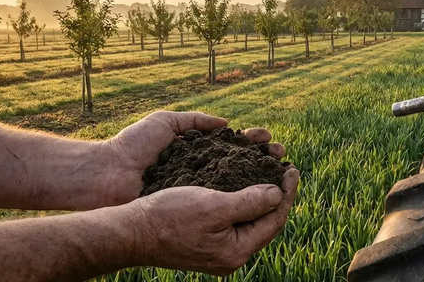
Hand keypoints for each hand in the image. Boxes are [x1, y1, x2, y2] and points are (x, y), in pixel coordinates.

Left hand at [100, 111, 286, 205]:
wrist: (108, 175)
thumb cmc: (133, 147)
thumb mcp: (165, 123)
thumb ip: (196, 120)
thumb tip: (227, 124)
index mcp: (198, 151)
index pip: (233, 145)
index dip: (253, 142)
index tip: (266, 138)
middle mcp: (202, 173)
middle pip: (242, 165)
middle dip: (264, 159)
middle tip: (280, 154)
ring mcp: (198, 192)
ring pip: (238, 186)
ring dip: (261, 179)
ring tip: (278, 171)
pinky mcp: (192, 209)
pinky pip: (222, 205)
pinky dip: (244, 200)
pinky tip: (261, 195)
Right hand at [129, 168, 298, 274]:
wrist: (130, 231)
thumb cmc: (169, 216)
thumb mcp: (214, 205)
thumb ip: (250, 202)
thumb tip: (277, 194)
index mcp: (237, 251)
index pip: (275, 220)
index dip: (287, 193)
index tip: (292, 168)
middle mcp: (231, 255)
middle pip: (266, 222)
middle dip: (277, 194)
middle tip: (284, 168)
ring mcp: (218, 249)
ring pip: (250, 219)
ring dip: (260, 194)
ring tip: (268, 171)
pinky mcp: (206, 240)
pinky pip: (233, 218)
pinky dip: (242, 199)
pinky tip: (241, 182)